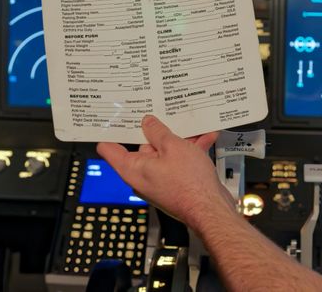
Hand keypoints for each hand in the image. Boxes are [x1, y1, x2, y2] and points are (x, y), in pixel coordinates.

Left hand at [97, 116, 232, 231]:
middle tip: (162, 112)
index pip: (109, 150)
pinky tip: (204, 138)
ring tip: (192, 125)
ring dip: (178, 140)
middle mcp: (142, 177)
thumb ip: (157, 131)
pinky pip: (177, 162)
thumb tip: (148, 123)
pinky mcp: (175, 184)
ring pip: (164, 153)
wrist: (212, 209)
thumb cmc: (189, 184)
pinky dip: (189, 150)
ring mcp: (159, 181)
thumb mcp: (173, 147)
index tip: (114, 118)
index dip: (111, 132)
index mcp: (133, 169)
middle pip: (141, 147)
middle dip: (155, 131)